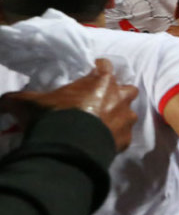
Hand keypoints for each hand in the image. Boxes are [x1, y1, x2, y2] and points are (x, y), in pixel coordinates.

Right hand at [0, 59, 138, 151]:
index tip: (91, 73)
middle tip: (100, 101)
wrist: (69, 148)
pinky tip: (102, 142)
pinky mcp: (126, 140)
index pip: (105, 65)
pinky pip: (123, 136)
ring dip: (119, 116)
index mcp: (101, 80)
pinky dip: (115, 138)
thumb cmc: (52, 116)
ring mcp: (126, 119)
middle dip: (117, 93)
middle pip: (126, 88)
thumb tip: (1, 101)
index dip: (98, 68)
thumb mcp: (27, 102)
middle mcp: (120, 96)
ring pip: (129, 113)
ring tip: (102, 124)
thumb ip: (15, 98)